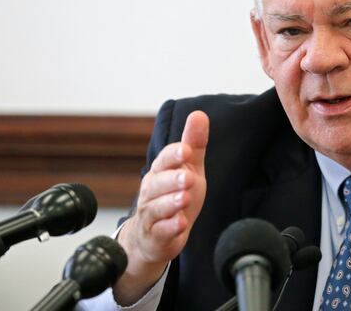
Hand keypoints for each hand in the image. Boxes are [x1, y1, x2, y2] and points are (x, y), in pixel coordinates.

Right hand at [113, 110, 208, 304]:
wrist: (155, 236)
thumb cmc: (173, 195)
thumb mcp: (188, 168)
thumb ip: (194, 143)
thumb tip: (199, 114)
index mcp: (160, 171)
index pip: (165, 159)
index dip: (175, 155)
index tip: (187, 150)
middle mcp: (151, 192)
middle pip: (157, 183)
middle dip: (172, 179)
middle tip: (188, 177)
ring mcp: (151, 215)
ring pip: (157, 207)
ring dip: (171, 203)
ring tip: (185, 198)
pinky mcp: (156, 236)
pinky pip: (161, 232)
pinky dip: (170, 228)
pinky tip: (181, 224)